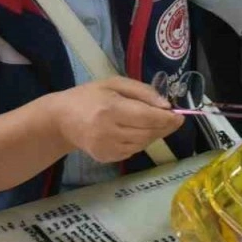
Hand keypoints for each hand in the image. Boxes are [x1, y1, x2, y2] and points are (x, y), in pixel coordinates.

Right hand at [54, 77, 183, 163]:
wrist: (61, 120)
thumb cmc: (88, 96)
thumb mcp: (113, 83)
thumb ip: (142, 91)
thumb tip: (166, 105)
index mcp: (110, 109)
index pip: (147, 117)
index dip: (167, 118)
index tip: (180, 115)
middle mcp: (109, 131)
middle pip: (148, 132)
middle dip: (164, 126)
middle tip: (173, 119)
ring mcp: (107, 148)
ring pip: (143, 144)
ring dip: (153, 134)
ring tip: (153, 123)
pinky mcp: (106, 158)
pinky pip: (133, 151)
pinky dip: (140, 141)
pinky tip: (134, 131)